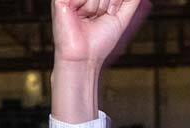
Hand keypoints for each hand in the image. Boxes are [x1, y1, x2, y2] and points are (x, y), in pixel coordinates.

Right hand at [51, 0, 149, 123]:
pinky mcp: (60, 0)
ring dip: (97, 8)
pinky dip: (87, 7)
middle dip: (109, 3)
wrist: (85, 58)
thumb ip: (130, 0)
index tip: (109, 14)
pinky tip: (79, 16)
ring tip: (88, 19)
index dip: (115, 3)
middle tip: (99, 17)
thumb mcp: (122, 15)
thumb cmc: (99, 41)